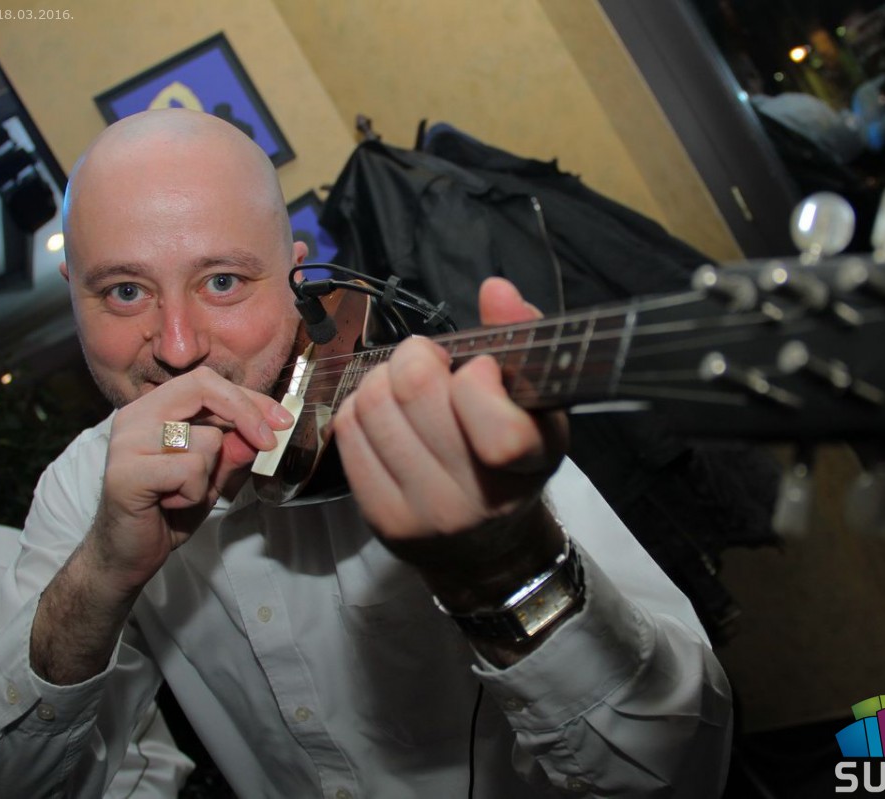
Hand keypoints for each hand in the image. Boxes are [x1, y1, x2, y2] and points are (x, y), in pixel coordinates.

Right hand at [90, 366, 293, 595]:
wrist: (129, 554)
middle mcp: (135, 417)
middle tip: (269, 443)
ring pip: (205, 438)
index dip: (248, 397)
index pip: (205, 382)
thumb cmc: (167, 510)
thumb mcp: (212, 477)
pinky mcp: (125, 471)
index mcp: (152, 409)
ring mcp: (127, 442)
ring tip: (183, 492)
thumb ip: (234, 451)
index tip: (282, 419)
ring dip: (210, 474)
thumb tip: (267, 427)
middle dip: (246, 413)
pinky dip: (193, 493)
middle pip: (202, 388)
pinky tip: (170, 503)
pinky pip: (190, 469)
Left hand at [332, 278, 568, 594]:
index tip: (480, 369)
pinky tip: (385, 414)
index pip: (496, 427)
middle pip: (415, 391)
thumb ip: (520, 336)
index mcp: (529, 464)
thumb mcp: (536, 400)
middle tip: (429, 361)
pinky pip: (348, 432)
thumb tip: (494, 289)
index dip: (477, 378)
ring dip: (383, 378)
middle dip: (417, 355)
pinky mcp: (383, 520)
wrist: (488, 544)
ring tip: (405, 386)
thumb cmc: (512, 457)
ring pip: (373, 404)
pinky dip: (360, 407)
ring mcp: (427, 514)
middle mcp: (479, 498)